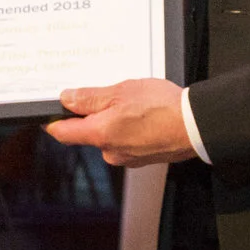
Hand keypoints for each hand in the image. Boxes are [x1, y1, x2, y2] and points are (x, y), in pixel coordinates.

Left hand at [46, 78, 194, 166]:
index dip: (55, 121)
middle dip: (96, 115)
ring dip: (116, 121)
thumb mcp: (121, 91)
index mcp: (100, 135)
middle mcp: (110, 152)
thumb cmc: (163, 108)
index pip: (63, 133)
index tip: (53, 113)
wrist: (197, 126)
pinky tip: (147, 116)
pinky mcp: (143, 158)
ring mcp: (128, 157)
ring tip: (136, 104)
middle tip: (110, 96)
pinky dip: (132, 129)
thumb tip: (68, 99)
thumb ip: (90, 98)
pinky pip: (128, 141)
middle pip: (89, 133)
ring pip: (111, 136)